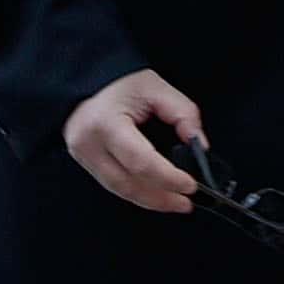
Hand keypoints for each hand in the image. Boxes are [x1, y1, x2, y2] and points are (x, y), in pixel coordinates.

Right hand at [63, 68, 202, 213]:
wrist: (86, 80)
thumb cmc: (118, 82)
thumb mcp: (155, 88)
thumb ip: (183, 113)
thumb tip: (199, 144)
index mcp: (105, 122)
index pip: (140, 161)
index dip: (167, 178)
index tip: (190, 185)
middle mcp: (89, 144)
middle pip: (128, 184)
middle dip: (161, 198)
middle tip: (186, 202)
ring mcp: (84, 156)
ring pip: (120, 190)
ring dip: (150, 200)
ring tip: (175, 203)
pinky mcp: (86, 163)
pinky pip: (114, 185)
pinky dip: (137, 192)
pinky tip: (155, 194)